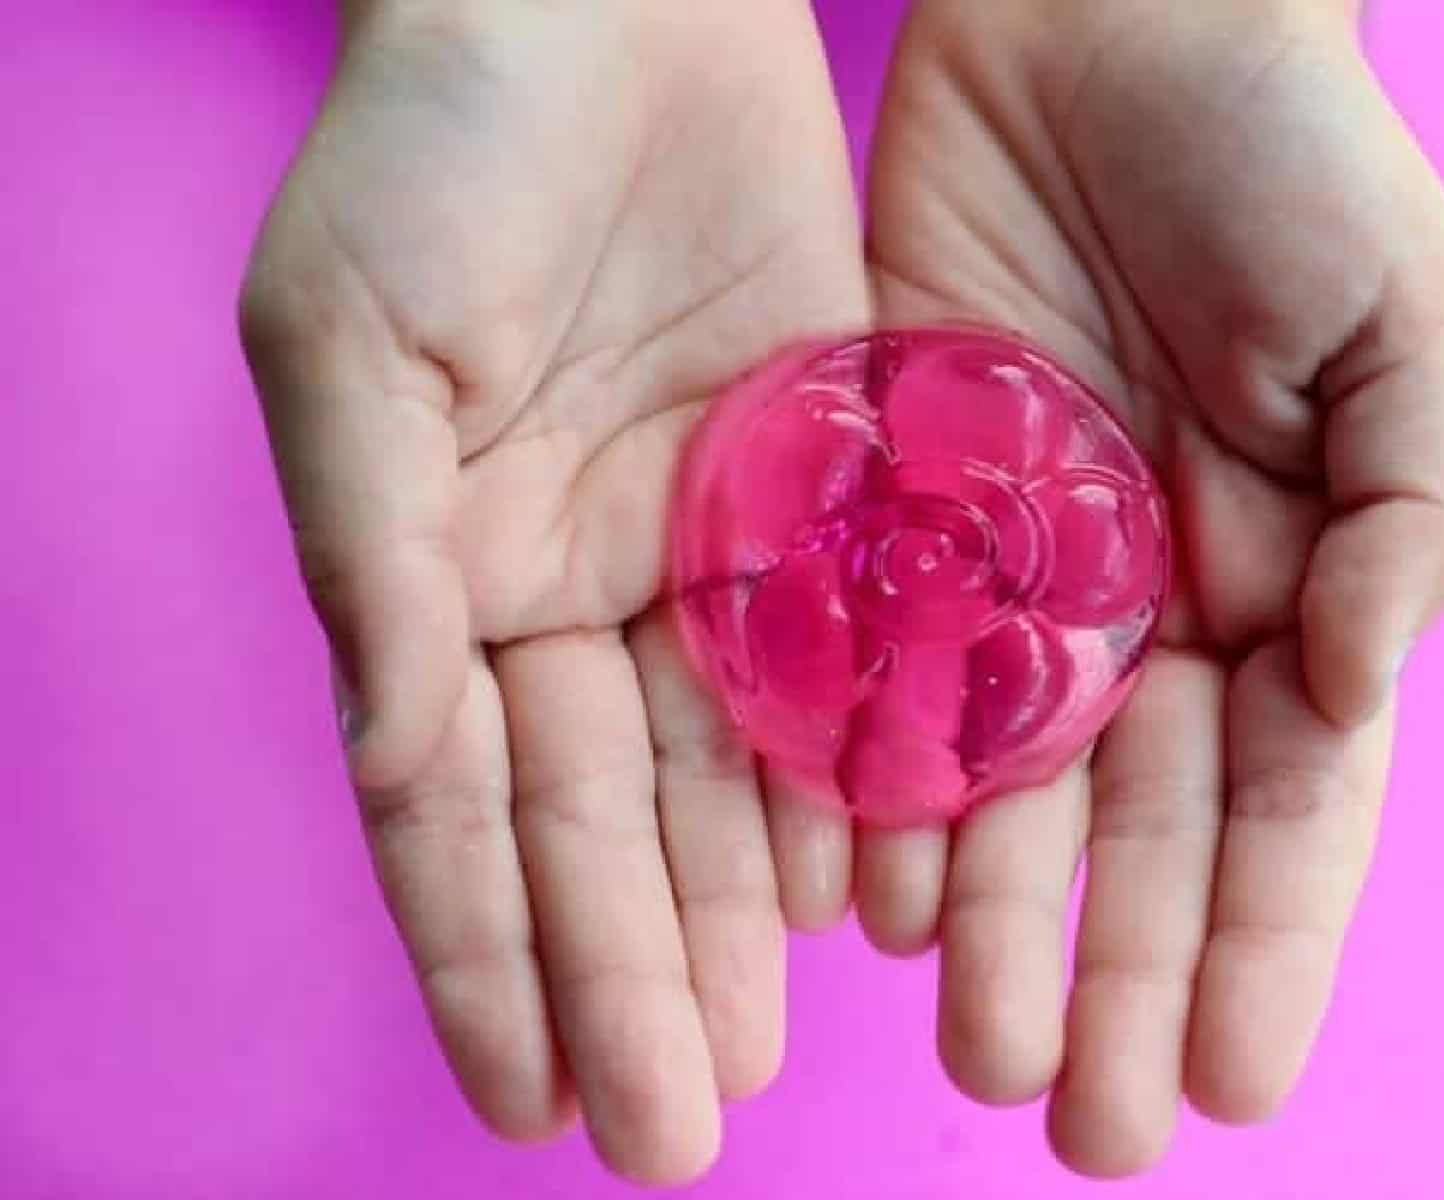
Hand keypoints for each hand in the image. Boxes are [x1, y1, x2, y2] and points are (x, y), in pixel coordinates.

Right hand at [239, 1, 865, 1183]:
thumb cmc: (440, 141)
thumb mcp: (352, 346)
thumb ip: (373, 565)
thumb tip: (397, 768)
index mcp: (445, 572)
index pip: (463, 806)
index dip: (490, 956)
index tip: (529, 1102)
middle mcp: (575, 588)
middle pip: (607, 818)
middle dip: (633, 975)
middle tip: (676, 1133)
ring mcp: (705, 548)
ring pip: (727, 768)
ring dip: (738, 916)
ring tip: (762, 1053)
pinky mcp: (824, 487)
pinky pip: (845, 655)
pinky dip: (854, 770)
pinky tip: (867, 888)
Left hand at [862, 0, 1443, 1175]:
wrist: (1110, 18)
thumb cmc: (1289, 158)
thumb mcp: (1409, 331)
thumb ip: (1415, 521)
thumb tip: (1354, 693)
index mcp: (1289, 585)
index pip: (1285, 806)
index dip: (1267, 948)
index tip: (1236, 1086)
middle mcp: (1146, 607)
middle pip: (1134, 827)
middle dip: (1118, 972)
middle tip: (1085, 1119)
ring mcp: (1012, 568)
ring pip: (998, 777)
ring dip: (988, 912)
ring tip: (968, 1036)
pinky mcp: (891, 504)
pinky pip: (874, 663)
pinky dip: (865, 774)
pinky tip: (856, 883)